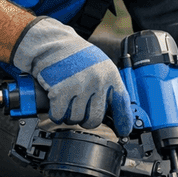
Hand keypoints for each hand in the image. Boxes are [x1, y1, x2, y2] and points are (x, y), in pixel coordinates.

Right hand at [11, 16, 133, 135]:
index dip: (124, 122)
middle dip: (86, 120)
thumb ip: (107, 85)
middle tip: (80, 111)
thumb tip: (113, 110)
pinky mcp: (61, 91)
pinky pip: (60, 115)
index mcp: (111, 76)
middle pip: (95, 119)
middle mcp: (98, 82)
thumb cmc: (76, 57)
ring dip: (69, 116)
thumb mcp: (100, 67)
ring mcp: (79, 87)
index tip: (124, 132)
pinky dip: (56, 114)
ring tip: (67, 103)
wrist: (53, 44)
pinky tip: (57, 105)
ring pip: (76, 119)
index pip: (122, 104)